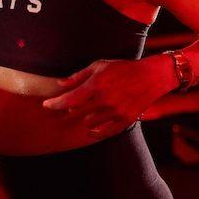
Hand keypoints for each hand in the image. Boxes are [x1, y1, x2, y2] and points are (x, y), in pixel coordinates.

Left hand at [41, 56, 178, 137]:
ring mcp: (116, 112)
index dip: (55, 104)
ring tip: (86, 111)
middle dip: (69, 110)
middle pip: (76, 113)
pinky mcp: (125, 120)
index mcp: (97, 85)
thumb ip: (78, 76)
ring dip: (83, 118)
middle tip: (69, 105)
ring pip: (89, 123)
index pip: (69, 99)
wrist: (152, 76)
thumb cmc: (123, 68)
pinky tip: (91, 129)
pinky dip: (95, 132)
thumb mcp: (99, 66)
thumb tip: (60, 84)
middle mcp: (105, 100)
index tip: (46, 105)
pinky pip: (105, 132)